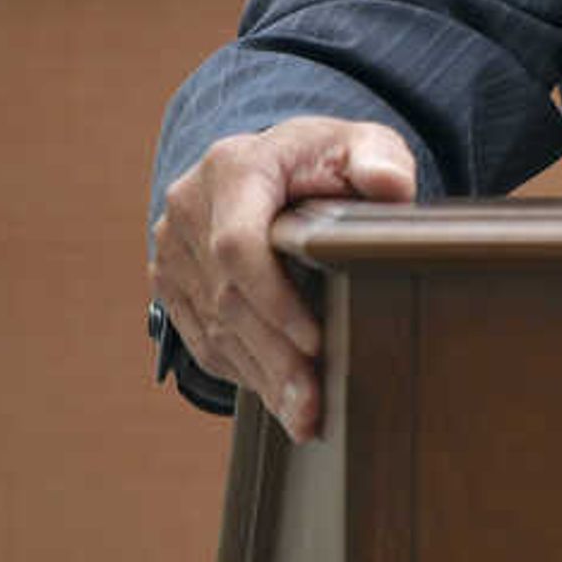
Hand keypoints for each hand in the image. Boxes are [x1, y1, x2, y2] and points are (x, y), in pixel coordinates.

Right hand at [151, 118, 416, 436]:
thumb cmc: (327, 159)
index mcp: (234, 170)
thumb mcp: (360, 143)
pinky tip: (281, 400)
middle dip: (275, 357)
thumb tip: (390, 183)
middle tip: (315, 407)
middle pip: (228, 298)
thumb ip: (379, 158)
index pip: (238, 244)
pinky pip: (203, 337)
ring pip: (214, 327)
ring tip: (305, 418)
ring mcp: (173, 250)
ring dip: (261, 378)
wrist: (276, 167)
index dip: (274, 299)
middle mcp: (189, 209)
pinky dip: (244, 372)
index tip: (316, 342)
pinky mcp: (172, 283)